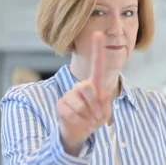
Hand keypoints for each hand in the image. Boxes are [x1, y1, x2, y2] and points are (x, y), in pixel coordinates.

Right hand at [56, 32, 111, 154]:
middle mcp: (80, 86)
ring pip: (80, 104)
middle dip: (95, 104)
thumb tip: (101, 96)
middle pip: (87, 87)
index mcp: (93, 84)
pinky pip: (72, 114)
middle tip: (97, 115)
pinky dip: (80, 123)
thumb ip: (105, 104)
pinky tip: (79, 122)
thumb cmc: (94, 118)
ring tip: (88, 119)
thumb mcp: (104, 112)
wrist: (79, 131)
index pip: (97, 65)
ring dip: (88, 116)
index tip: (98, 32)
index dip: (98, 48)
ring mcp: (69, 95)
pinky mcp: (60, 105)